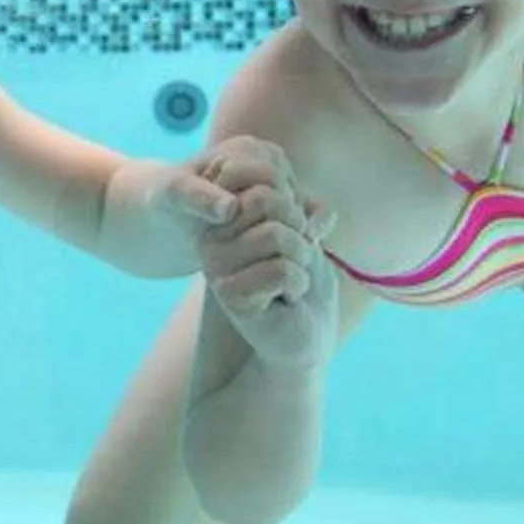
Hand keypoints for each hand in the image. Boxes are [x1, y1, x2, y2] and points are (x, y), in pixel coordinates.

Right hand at [196, 138, 337, 367]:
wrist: (307, 337)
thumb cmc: (306, 282)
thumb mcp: (306, 234)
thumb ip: (302, 210)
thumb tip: (310, 207)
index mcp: (225, 221)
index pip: (263, 186)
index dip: (294, 211)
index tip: (293, 239)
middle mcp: (212, 238)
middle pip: (269, 202)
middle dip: (299, 234)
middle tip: (293, 264)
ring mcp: (217, 266)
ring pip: (277, 235)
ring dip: (301, 262)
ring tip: (290, 283)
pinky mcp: (229, 294)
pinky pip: (282, 270)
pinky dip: (298, 285)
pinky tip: (286, 302)